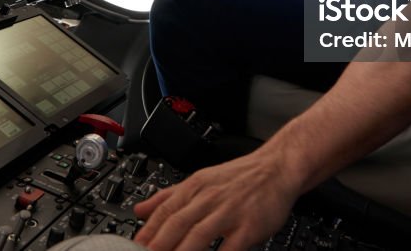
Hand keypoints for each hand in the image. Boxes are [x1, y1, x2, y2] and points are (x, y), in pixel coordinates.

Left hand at [133, 150, 300, 250]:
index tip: (133, 248)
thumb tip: (139, 210)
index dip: (147, 232)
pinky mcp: (249, 226)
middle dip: (158, 246)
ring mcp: (229, 212)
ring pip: (199, 236)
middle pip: (176, 225)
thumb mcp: (201, 180)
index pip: (164, 211)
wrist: (277, 167)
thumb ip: (169, 196)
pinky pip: (229, 248)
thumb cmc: (240, 177)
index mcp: (195, 187)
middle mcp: (209, 198)